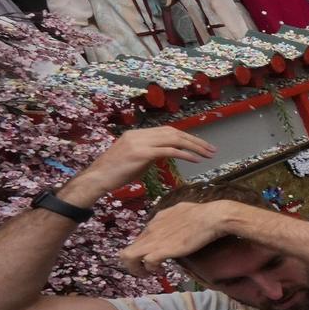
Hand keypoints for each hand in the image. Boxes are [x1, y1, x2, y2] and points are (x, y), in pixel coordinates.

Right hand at [73, 127, 216, 200]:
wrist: (97, 179)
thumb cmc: (116, 173)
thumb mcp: (136, 160)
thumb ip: (151, 154)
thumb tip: (167, 153)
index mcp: (137, 134)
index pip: (167, 131)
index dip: (186, 137)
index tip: (201, 144)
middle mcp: (139, 135)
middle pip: (174, 132)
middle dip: (195, 140)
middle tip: (211, 149)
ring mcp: (139, 142)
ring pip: (174, 139)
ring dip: (194, 146)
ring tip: (208, 154)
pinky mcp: (141, 154)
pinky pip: (169, 151)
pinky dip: (185, 154)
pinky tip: (195, 160)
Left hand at [118, 201, 238, 276]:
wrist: (211, 218)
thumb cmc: (204, 213)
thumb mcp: (183, 210)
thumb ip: (175, 217)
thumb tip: (179, 220)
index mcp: (157, 220)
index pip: (141, 237)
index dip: (145, 249)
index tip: (154, 256)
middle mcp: (150, 229)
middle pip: (129, 247)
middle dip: (134, 261)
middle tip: (144, 269)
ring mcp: (154, 240)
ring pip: (128, 256)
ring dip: (135, 267)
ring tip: (146, 273)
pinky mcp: (162, 250)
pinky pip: (146, 262)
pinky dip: (150, 268)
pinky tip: (159, 270)